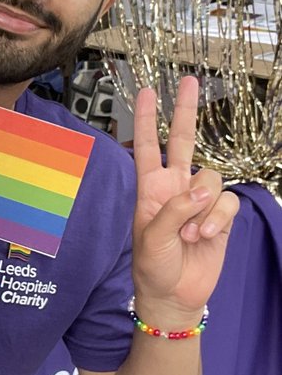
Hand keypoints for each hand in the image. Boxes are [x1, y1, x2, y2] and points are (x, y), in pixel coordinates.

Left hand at [132, 76, 238, 326]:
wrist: (175, 295)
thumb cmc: (153, 266)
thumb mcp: (151, 237)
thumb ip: (173, 210)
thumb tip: (199, 192)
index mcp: (150, 187)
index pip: (146, 145)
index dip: (145, 119)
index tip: (147, 91)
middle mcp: (176, 186)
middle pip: (183, 140)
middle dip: (184, 110)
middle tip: (189, 80)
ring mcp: (200, 200)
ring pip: (213, 178)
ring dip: (204, 207)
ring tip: (191, 234)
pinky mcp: (221, 215)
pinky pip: (228, 202)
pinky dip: (218, 219)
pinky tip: (206, 236)